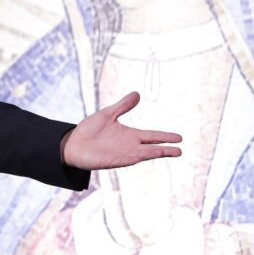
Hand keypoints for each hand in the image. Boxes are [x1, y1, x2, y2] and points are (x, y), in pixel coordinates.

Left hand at [61, 91, 180, 169]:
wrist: (73, 143)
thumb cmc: (89, 130)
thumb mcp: (107, 114)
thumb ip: (123, 106)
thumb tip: (137, 94)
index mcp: (130, 135)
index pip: (152, 136)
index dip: (165, 137)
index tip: (179, 137)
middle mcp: (129, 146)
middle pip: (152, 148)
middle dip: (166, 148)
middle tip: (181, 150)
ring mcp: (123, 154)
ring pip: (145, 154)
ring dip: (157, 153)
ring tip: (172, 153)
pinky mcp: (114, 160)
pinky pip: (130, 159)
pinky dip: (140, 156)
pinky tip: (148, 155)